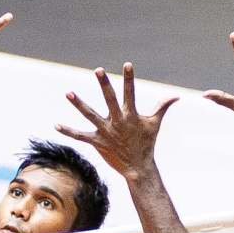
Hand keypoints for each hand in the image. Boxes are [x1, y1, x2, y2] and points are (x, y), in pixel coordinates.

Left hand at [56, 62, 175, 181]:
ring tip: (68, 93)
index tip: (127, 64)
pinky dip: (68, 131)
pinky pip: (80, 136)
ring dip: (79, 104)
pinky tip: (56, 125)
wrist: (138, 168)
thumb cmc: (146, 144)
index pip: (130, 93)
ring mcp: (106, 132)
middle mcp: (117, 121)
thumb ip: (163, 107)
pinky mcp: (97, 142)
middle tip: (98, 70)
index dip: (129, 79)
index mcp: (131, 115)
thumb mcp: (155, 124)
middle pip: (109, 100)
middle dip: (104, 85)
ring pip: (90, 115)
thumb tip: (176, 96)